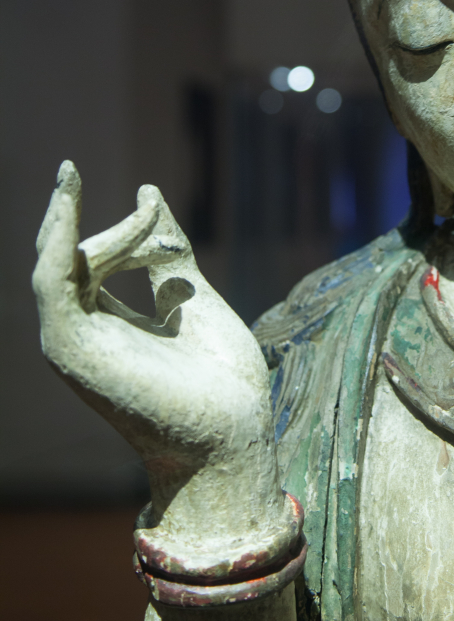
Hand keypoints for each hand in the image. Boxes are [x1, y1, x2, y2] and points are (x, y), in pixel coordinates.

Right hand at [33, 161, 281, 551]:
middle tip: (155, 215)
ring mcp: (73, 342)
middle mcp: (84, 332)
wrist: (235, 430)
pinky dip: (57, 242)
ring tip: (136, 212)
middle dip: (122, 229)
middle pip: (74, 255)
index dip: (127, 227)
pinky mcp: (73, 348)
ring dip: (97, 230)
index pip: (91, 256)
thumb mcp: (192, 294)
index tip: (156, 206)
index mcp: (109, 323)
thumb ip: (167, 249)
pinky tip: (66, 206)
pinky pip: (51, 284)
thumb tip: (147, 190)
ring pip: (59, 263)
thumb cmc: (221, 377)